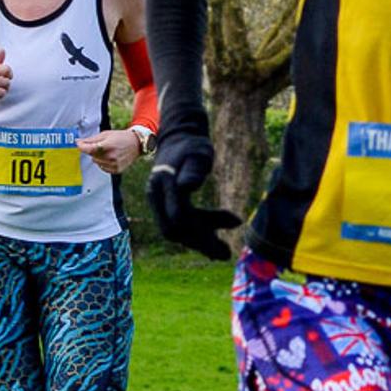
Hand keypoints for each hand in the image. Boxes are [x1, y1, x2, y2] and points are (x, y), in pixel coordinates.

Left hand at [77, 129, 140, 174]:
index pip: (88, 149)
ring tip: (108, 151)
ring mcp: (113, 165)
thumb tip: (78, 142)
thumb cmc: (121, 137)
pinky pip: (102, 167)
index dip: (82, 146)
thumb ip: (91, 139)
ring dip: (98, 157)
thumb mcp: (106, 134)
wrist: (136, 144)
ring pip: (96, 162)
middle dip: (93, 150)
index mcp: (108, 146)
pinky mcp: (116, 170)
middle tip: (101, 145)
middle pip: (92, 156)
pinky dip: (103, 162)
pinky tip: (110, 157)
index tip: (79, 144)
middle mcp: (111, 157)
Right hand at [147, 129, 240, 260]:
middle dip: (201, 242)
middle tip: (227, 253)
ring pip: (174, 231)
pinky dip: (193, 235)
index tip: (235, 222)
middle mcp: (155, 195)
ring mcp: (156, 201)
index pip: (180, 215)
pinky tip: (212, 241)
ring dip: (198, 242)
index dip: (205, 225)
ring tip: (222, 251)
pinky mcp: (162, 205)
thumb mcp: (199, 153)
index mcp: (163, 182)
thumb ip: (194, 169)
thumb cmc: (192, 144)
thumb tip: (188, 186)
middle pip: (175, 228)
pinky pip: (175, 225)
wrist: (177, 138)